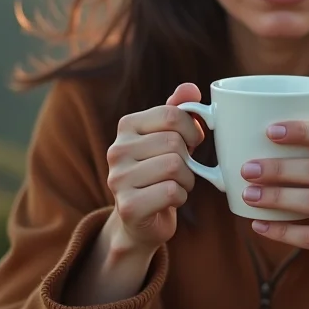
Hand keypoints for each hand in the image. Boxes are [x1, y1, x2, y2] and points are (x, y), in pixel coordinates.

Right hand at [105, 83, 203, 254]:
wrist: (140, 220)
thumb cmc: (159, 171)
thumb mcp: (169, 137)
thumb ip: (178, 111)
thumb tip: (191, 88)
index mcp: (127, 125)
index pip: (172, 114)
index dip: (192, 129)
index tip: (192, 141)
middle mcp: (117, 149)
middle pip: (174, 142)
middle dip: (189, 160)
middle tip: (182, 170)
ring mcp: (118, 178)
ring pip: (175, 167)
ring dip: (187, 180)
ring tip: (176, 184)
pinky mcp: (127, 206)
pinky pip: (172, 192)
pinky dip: (181, 197)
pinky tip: (169, 200)